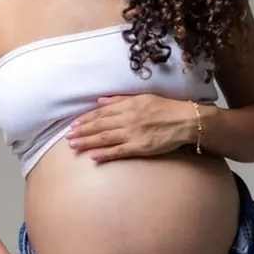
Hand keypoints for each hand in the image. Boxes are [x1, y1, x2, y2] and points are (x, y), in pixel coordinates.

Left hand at [65, 93, 195, 162]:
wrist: (185, 120)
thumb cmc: (166, 108)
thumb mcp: (143, 97)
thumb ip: (121, 99)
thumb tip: (101, 101)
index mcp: (128, 106)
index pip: (101, 113)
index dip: (86, 119)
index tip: (73, 124)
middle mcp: (127, 119)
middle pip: (99, 126)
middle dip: (82, 131)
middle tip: (68, 137)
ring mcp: (132, 134)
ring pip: (105, 138)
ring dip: (87, 142)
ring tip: (73, 146)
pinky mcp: (139, 147)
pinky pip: (119, 151)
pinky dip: (105, 154)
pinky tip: (93, 156)